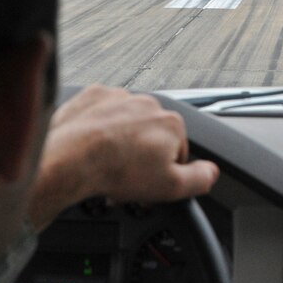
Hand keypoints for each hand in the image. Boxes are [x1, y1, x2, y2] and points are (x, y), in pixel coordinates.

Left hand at [27, 85, 218, 230]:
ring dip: (120, 138)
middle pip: (151, 134)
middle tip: (125, 176)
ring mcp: (120, 97)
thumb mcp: (170, 187)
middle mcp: (149, 104)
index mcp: (171, 123)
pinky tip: (91, 144)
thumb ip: (199, 178)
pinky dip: (98, 125)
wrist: (70, 156)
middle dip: (141, 154)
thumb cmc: (116, 169)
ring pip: (126, 121)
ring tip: (105, 162)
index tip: (148, 183)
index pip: (177, 151)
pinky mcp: (94, 95)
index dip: (163, 171)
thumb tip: (211, 172)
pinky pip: (102, 111)